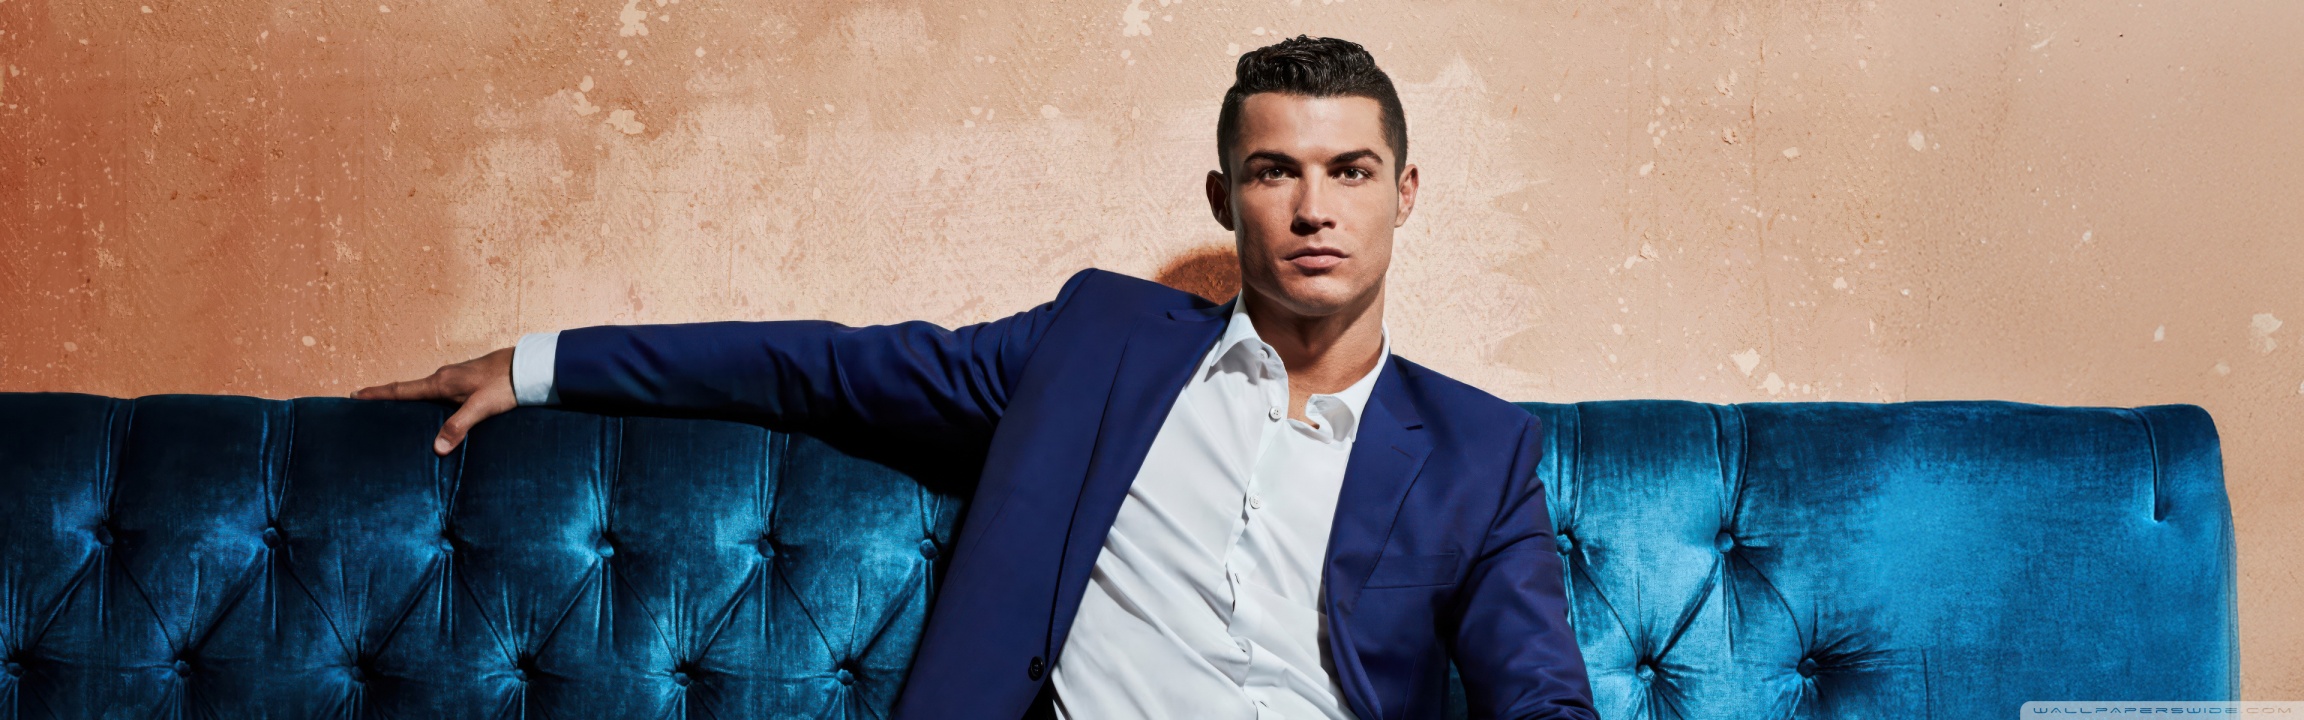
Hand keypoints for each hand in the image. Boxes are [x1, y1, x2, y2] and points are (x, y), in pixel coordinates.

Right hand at [352, 347, 518, 455]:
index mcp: (441, 382)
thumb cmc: (506, 385)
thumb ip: (459, 426)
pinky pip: (439, 395)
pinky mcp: (467, 383)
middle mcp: (444, 378)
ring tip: (392, 414)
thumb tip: (436, 448)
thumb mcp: (482, 407)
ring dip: (407, 401)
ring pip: (424, 393)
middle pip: (408, 391)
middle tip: (365, 407)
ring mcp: (455, 379)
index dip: (378, 394)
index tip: (354, 395)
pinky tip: (430, 414)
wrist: (529, 367)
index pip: (401, 390)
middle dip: (387, 399)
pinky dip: (427, 403)